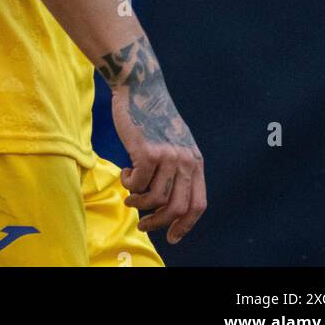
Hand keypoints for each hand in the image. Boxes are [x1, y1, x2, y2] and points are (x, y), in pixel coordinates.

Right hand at [105, 37, 205, 244]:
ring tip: (130, 195)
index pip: (198, 204)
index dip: (186, 225)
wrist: (140, 87)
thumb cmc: (152, 116)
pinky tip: (126, 171)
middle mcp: (186, 160)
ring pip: (154, 199)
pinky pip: (137, 184)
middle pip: (176, 208)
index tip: (172, 237)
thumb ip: (176, 168)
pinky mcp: (147, 152)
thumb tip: (165, 205)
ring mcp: (168, 156)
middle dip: (158, 223)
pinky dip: (128, 184)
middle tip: (143, 225)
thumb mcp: (175, 142)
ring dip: (138, 203)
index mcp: (195, 160)